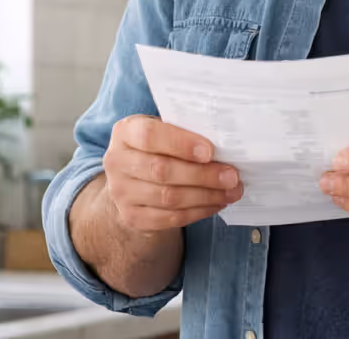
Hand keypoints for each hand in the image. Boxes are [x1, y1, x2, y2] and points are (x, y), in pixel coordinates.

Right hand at [102, 114, 242, 232]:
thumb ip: (185, 131)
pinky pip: (169, 218)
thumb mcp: (164, 129)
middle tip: (232, 176)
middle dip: (202, 175)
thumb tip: (224, 142)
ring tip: (232, 191)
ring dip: (206, 196)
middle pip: (161, 170)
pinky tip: (216, 203)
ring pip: (168, 197)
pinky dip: (198, 212)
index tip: (210, 151)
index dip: (181, 144)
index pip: (149, 136)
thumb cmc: (157, 146)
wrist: (132, 178)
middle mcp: (116, 161)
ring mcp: (120, 192)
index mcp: (125, 132)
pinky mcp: (131, 217)